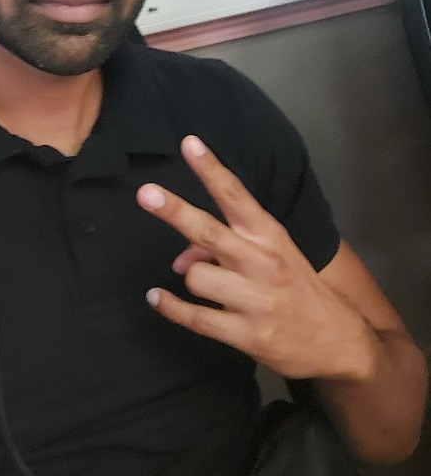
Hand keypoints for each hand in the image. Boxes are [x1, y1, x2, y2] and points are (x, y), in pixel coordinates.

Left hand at [136, 136, 375, 382]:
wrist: (340, 342)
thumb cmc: (297, 288)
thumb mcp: (271, 257)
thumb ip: (224, 248)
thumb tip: (180, 260)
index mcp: (268, 235)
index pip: (235, 195)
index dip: (210, 169)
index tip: (189, 143)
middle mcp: (262, 262)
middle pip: (209, 231)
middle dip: (176, 211)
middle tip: (146, 193)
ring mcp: (256, 300)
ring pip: (196, 276)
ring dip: (190, 277)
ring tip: (203, 283)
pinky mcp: (248, 336)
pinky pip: (196, 317)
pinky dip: (171, 308)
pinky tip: (156, 298)